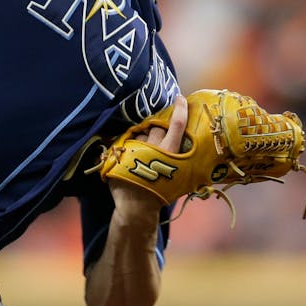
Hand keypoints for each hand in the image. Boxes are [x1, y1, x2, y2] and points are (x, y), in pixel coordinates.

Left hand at [107, 94, 187, 217]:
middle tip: (159, 134)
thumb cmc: (160, 194)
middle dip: (159, 126)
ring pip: (142, 132)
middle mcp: (153, 147)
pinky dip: (132, 145)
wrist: (136, 207)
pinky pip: (128, 141)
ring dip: (145, 136)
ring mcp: (136, 148)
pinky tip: (133, 155)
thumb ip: (179, 160)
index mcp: (169, 152)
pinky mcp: (122, 152)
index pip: (176, 124)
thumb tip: (183, 147)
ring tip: (145, 150)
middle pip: (157, 125)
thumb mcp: (179, 179)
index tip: (180, 98)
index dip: (180, 109)